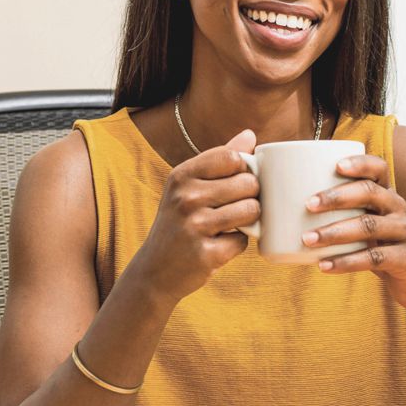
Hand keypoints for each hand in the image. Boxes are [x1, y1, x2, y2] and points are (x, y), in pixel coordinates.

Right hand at [129, 129, 260, 302]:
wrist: (154, 271)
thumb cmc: (179, 222)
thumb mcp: (188, 187)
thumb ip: (219, 160)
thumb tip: (250, 134)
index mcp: (181, 175)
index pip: (232, 157)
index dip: (243, 169)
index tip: (234, 182)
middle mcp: (185, 197)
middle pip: (248, 183)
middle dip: (249, 196)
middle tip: (232, 208)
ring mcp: (195, 226)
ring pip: (251, 211)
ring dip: (248, 220)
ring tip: (229, 225)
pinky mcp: (206, 254)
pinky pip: (243, 241)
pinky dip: (236, 245)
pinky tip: (219, 245)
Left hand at [302, 153, 405, 326]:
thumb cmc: (384, 247)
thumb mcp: (368, 226)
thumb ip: (343, 215)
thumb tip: (288, 208)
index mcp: (387, 195)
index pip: (379, 169)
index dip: (360, 163)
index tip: (335, 165)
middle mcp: (399, 208)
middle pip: (369, 193)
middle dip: (336, 197)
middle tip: (308, 204)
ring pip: (369, 226)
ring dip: (334, 232)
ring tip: (307, 239)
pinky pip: (374, 257)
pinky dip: (346, 261)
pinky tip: (324, 265)